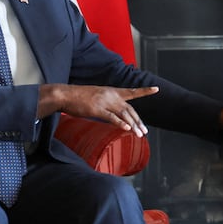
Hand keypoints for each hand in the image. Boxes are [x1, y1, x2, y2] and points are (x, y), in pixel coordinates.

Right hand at [37, 84, 156, 136]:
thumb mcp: (98, 96)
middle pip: (130, 109)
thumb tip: (116, 113)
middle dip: (138, 121)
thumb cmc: (79, 97)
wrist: (65, 95)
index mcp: (112, 91)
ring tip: (140, 134)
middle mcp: (111, 95)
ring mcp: (104, 102)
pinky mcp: (97, 109)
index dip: (144, 91)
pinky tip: (127, 128)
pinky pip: (111, 117)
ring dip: (133, 125)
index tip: (157, 89)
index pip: (132, 92)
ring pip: (123, 114)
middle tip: (145, 131)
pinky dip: (120, 123)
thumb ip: (108, 103)